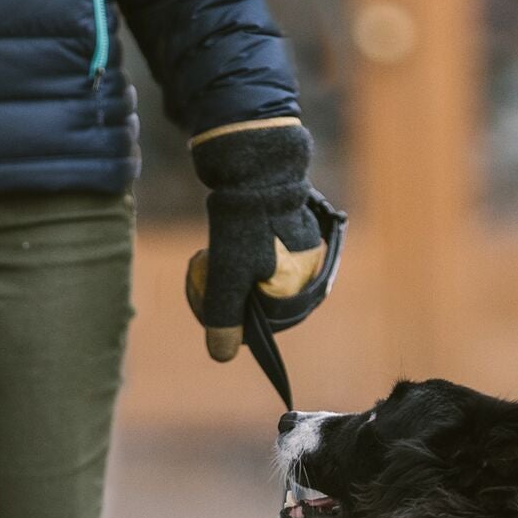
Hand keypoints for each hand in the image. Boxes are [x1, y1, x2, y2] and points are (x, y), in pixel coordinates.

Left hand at [183, 116, 328, 361]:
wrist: (254, 161)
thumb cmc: (245, 221)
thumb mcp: (227, 273)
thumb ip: (225, 317)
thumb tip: (221, 356)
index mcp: (304, 283)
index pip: (272, 321)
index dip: (240, 320)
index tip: (213, 305)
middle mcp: (311, 266)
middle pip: (267, 299)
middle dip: (234, 294)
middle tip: (207, 276)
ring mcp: (302, 244)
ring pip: (263, 275)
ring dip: (235, 273)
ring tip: (211, 257)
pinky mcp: (289, 223)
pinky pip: (265, 252)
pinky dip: (242, 253)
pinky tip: (223, 239)